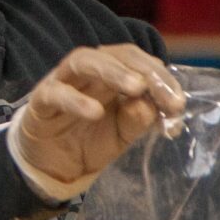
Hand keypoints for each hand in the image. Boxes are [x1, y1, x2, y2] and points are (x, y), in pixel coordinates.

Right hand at [9, 45, 185, 194]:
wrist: (53, 166)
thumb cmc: (90, 140)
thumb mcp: (123, 134)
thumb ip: (139, 119)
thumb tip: (152, 107)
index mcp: (112, 73)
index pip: (139, 61)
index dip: (161, 77)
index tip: (178, 104)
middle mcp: (88, 70)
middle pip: (115, 53)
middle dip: (144, 70)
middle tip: (165, 95)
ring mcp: (62, 81)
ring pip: (84, 60)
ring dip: (113, 71)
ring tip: (135, 88)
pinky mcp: (41, 100)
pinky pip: (56, 93)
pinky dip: (76, 100)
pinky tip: (95, 112)